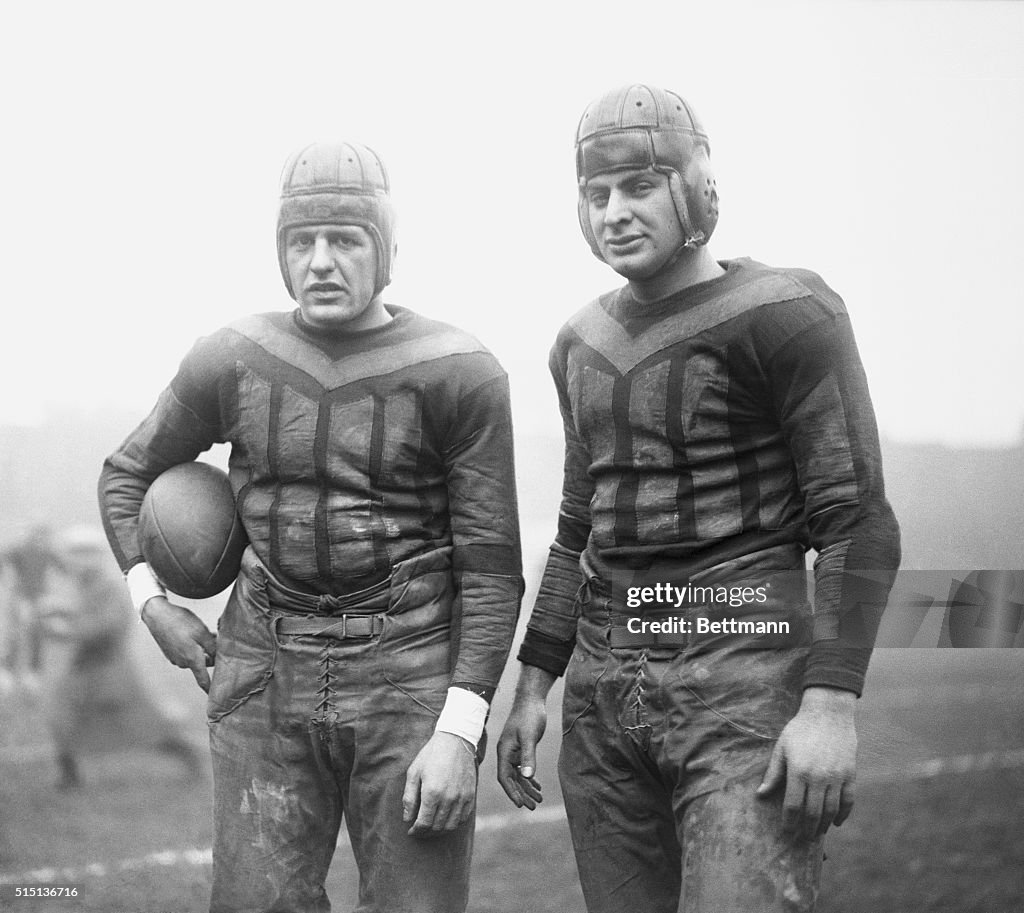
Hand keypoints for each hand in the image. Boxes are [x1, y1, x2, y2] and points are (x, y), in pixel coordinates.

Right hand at [141, 595, 216, 691]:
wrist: (157, 615)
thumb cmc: (180, 622)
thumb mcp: (202, 632)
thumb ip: (212, 647)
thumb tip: (218, 656)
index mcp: (192, 659)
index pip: (203, 680)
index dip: (209, 689)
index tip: (214, 697)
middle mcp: (182, 662)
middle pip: (202, 664)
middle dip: (211, 654)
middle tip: (217, 640)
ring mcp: (174, 658)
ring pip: (194, 656)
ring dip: (202, 648)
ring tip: (205, 632)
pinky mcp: (169, 652)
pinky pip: (185, 652)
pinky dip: (191, 645)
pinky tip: (191, 632)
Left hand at [402, 731, 477, 836]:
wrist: (456, 740)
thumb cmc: (431, 755)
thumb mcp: (414, 772)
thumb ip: (409, 798)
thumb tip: (407, 819)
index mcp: (432, 793)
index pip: (423, 823)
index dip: (415, 831)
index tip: (410, 831)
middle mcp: (448, 798)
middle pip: (436, 827)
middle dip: (425, 832)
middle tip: (419, 830)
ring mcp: (462, 798)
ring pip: (450, 826)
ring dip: (439, 831)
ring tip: (431, 827)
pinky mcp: (471, 795)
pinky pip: (463, 818)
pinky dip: (453, 824)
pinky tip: (445, 820)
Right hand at [496, 665, 555, 809]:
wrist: (532, 700)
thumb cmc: (529, 716)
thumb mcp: (529, 736)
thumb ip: (528, 756)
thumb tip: (527, 777)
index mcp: (504, 751)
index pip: (504, 777)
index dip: (511, 792)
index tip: (521, 805)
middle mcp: (506, 753)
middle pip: (512, 779)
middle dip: (522, 794)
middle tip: (534, 807)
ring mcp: (513, 751)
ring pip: (518, 775)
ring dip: (527, 788)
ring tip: (539, 800)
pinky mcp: (520, 748)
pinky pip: (523, 768)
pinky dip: (529, 778)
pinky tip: (537, 786)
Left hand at [757, 686, 856, 839]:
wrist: (828, 713)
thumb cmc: (800, 729)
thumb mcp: (781, 748)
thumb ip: (773, 773)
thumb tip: (760, 795)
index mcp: (799, 771)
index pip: (793, 806)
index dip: (789, 822)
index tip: (786, 831)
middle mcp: (819, 777)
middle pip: (813, 813)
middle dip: (807, 830)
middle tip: (803, 839)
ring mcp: (837, 777)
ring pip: (831, 810)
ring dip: (824, 825)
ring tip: (817, 833)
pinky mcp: (850, 774)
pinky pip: (848, 801)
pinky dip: (843, 814)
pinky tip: (835, 822)